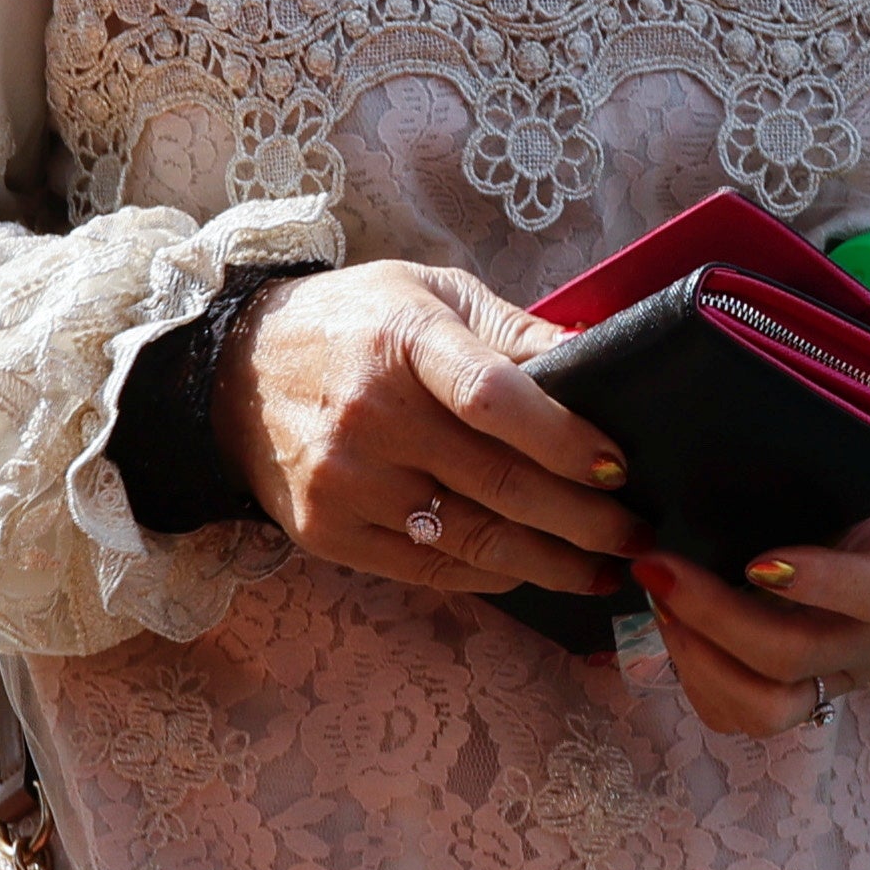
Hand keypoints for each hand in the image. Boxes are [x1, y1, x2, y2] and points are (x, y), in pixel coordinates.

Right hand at [220, 265, 637, 602]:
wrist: (231, 373)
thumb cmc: (355, 323)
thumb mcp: (432, 293)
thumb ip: (514, 329)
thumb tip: (601, 352)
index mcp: (405, 341)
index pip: (495, 397)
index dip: (565, 438)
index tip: (619, 466)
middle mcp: (370, 416)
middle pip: (499, 483)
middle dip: (586, 519)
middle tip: (638, 532)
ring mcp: (345, 481)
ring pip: (472, 538)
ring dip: (553, 564)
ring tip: (606, 568)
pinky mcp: (327, 531)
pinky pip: (428, 568)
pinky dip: (493, 576)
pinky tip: (534, 572)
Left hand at [635, 449, 869, 745]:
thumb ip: (856, 467)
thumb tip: (766, 431)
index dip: (819, 583)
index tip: (756, 561)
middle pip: (797, 656)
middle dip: (713, 616)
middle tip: (659, 568)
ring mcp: (849, 676)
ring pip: (767, 707)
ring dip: (698, 657)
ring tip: (663, 601)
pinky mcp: (813, 695)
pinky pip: (745, 714)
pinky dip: (698, 676)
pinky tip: (678, 627)